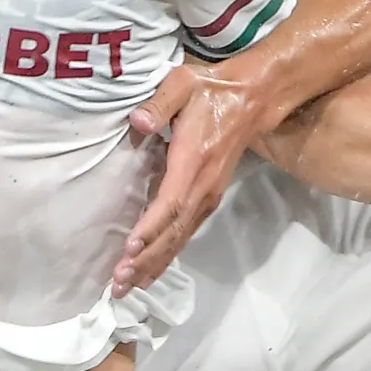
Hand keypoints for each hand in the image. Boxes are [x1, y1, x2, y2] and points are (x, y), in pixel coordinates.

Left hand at [115, 61, 275, 294]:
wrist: (253, 98)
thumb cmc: (212, 90)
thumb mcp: (184, 83)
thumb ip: (160, 103)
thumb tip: (137, 121)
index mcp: (193, 161)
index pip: (171, 202)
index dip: (150, 228)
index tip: (129, 249)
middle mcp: (203, 186)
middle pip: (173, 231)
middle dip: (146, 259)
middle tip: (118, 283)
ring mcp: (208, 196)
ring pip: (180, 237)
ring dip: (153, 264)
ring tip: (126, 287)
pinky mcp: (208, 198)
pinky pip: (186, 233)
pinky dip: (167, 255)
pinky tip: (150, 271)